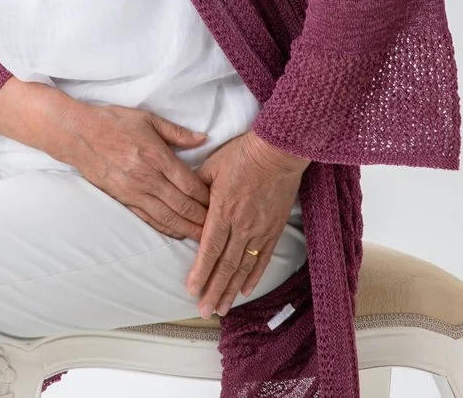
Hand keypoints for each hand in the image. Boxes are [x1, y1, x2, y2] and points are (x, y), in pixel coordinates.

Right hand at [58, 102, 212, 240]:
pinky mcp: (122, 199)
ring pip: (168, 217)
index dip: (208, 198)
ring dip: (188, 229)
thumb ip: (177, 132)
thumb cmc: (112, 122)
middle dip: (203, 219)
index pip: (190, 184)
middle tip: (221, 228)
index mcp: (157, 157)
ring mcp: (134, 192)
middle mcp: (148, 178)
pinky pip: (148, 219)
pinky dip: (165, 229)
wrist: (77, 134)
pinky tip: (177, 233)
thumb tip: (204, 138)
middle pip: (183, 205)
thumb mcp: (148, 119)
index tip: (222, 203)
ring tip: (204, 238)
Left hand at [185, 128, 308, 317]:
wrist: (278, 151)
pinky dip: (253, 276)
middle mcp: (241, 226)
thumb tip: (184, 203)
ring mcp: (259, 230)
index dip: (199, 273)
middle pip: (225, 265)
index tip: (191, 290)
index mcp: (222, 211)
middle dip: (213, 290)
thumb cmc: (241, 155)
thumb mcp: (211, 167)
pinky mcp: (273, 229)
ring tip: (221, 308)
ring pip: (243, 267)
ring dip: (231, 290)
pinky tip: (245, 290)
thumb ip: (196, 189)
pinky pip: (262, 258)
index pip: (208, 249)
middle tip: (204, 311)